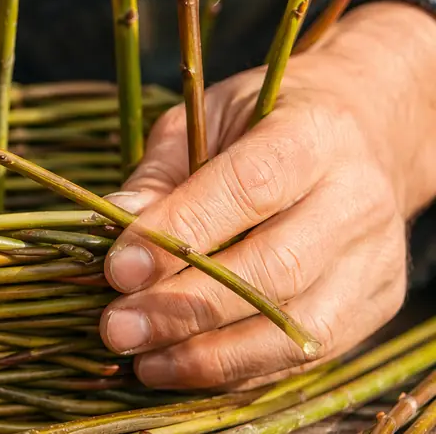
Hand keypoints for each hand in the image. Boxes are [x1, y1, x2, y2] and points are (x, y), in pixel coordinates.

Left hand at [99, 1, 435, 389]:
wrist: (361, 136)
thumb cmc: (260, 124)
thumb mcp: (204, 119)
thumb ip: (160, 172)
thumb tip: (115, 220)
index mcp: (312, 136)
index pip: (248, 189)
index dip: (179, 234)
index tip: (118, 270)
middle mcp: (356, 198)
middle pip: (274, 267)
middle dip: (186, 307)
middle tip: (118, 327)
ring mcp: (374, 257)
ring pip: (297, 325)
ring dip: (212, 354)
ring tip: (143, 361)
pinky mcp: (375, 303)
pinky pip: (307, 353)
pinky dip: (241, 370)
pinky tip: (183, 369)